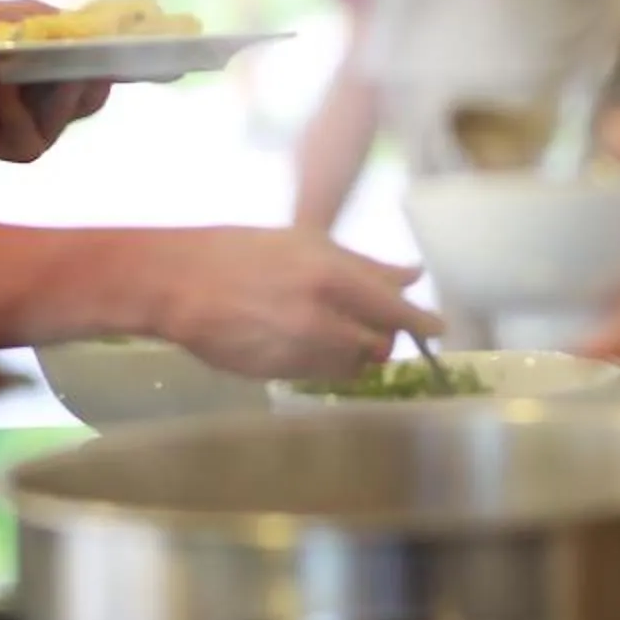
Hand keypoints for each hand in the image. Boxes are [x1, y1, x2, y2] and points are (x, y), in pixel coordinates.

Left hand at [0, 0, 112, 162]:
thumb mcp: (9, 14)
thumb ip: (46, 18)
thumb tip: (81, 28)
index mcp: (65, 69)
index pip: (103, 70)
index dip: (116, 60)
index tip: (124, 47)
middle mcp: (59, 103)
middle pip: (91, 98)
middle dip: (93, 78)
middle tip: (92, 61)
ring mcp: (40, 128)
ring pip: (64, 117)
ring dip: (56, 94)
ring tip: (52, 71)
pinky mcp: (15, 146)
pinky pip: (27, 133)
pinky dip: (15, 109)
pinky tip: (3, 89)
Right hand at [144, 229, 442, 380]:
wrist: (180, 284)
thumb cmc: (244, 253)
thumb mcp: (307, 244)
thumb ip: (364, 264)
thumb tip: (412, 276)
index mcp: (330, 276)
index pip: (394, 309)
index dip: (421, 322)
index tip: (438, 328)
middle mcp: (320, 317)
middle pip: (380, 342)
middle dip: (384, 336)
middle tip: (376, 325)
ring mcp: (300, 350)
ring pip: (353, 364)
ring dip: (354, 351)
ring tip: (328, 326)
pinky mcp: (281, 374)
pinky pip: (323, 375)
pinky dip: (327, 362)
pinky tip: (305, 340)